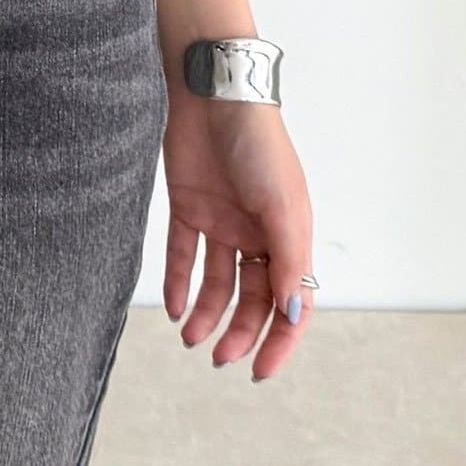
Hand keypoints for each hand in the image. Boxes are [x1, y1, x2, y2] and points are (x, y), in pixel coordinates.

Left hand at [161, 92, 313, 382]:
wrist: (212, 93)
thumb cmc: (258, 143)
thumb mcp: (282, 204)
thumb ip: (288, 260)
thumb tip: (293, 313)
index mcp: (288, 234)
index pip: (290, 301)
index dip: (279, 340)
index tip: (260, 372)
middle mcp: (256, 232)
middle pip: (251, 297)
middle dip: (238, 332)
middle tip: (218, 357)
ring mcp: (222, 219)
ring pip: (216, 281)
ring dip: (205, 312)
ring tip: (190, 337)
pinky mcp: (188, 204)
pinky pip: (183, 252)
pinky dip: (178, 280)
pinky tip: (173, 306)